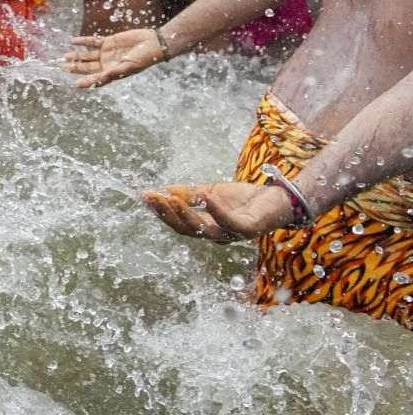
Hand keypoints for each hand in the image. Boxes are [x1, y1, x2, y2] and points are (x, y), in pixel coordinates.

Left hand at [61, 28, 164, 87]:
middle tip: (62, 67)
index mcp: (111, 73)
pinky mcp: (108, 41)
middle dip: (75, 67)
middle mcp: (106, 64)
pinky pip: (92, 41)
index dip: (86, 82)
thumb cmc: (144, 58)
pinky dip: (83, 41)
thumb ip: (114, 72)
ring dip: (76, 55)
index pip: (95, 79)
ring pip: (87, 55)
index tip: (76, 85)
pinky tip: (72, 41)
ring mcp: (106, 52)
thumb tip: (101, 77)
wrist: (153, 42)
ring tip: (65, 56)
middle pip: (87, 67)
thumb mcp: (129, 67)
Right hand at [142, 181, 294, 240]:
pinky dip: (217, 212)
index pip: (178, 222)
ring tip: (170, 198)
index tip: (146, 195)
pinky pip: (229, 223)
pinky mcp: (248, 229)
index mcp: (206, 227)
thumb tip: (164, 191)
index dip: (161, 210)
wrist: (278, 198)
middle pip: (185, 229)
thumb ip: (190, 194)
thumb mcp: (212, 191)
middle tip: (152, 197)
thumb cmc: (245, 198)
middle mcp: (216, 235)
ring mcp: (231, 234)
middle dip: (166, 213)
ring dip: (184, 214)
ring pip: (202, 229)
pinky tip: (206, 197)